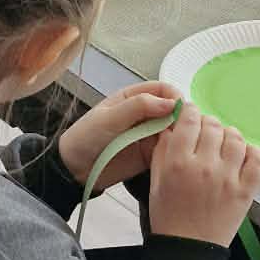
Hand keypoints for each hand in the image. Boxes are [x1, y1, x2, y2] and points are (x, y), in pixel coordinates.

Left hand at [58, 82, 180, 190]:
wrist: (74, 169)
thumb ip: (138, 107)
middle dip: (181, 116)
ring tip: (181, 142)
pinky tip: (175, 154)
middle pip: (172, 109)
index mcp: (132, 98)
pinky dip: (175, 150)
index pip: (161, 89)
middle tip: (185, 128)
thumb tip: (171, 103)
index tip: (181, 107)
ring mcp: (149, 134)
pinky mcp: (151, 153)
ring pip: (174, 129)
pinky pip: (169, 148)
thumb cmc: (85, 138)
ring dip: (181, 134)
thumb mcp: (109, 119)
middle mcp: (144, 114)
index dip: (174, 96)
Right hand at [147, 101, 259, 244]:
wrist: (188, 248)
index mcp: (178, 162)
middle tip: (205, 133)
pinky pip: (257, 159)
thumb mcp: (156, 181)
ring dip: (228, 135)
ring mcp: (229, 178)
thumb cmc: (168, 215)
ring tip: (222, 144)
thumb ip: (162, 150)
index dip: (190, 112)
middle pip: (213, 126)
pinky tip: (241, 155)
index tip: (190, 114)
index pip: (190, 120)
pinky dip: (251, 152)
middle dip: (207, 124)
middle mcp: (205, 166)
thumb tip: (171, 125)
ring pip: (235, 138)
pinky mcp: (247, 190)